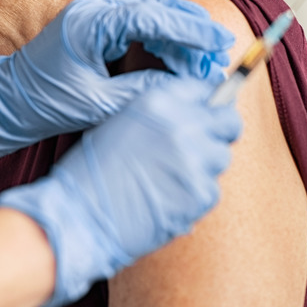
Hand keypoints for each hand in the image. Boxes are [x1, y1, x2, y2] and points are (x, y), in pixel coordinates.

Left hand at [0, 0, 234, 163]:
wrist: (6, 102)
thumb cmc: (42, 104)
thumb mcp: (98, 104)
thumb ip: (142, 93)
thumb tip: (185, 89)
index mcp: (90, 24)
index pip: (152, 17)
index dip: (190, 31)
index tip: (217, 44)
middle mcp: (91, 11)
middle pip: (155, 9)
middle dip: (189, 32)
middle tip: (217, 55)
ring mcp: (91, 15)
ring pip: (148, 14)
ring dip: (176, 35)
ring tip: (201, 60)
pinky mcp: (92, 27)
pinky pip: (135, 24)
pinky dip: (158, 39)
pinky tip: (174, 59)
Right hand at [0, 76, 241, 306]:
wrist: (79, 216)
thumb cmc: (89, 174)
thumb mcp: (118, 125)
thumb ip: (157, 116)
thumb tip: (193, 116)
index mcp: (157, 102)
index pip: (205, 90)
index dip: (206, 106)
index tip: (203, 117)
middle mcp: (182, 125)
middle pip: (228, 122)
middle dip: (218, 133)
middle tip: (199, 149)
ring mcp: (195, 160)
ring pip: (220, 158)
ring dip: (202, 167)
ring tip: (168, 180)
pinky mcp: (201, 194)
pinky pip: (211, 190)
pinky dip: (193, 197)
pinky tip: (165, 200)